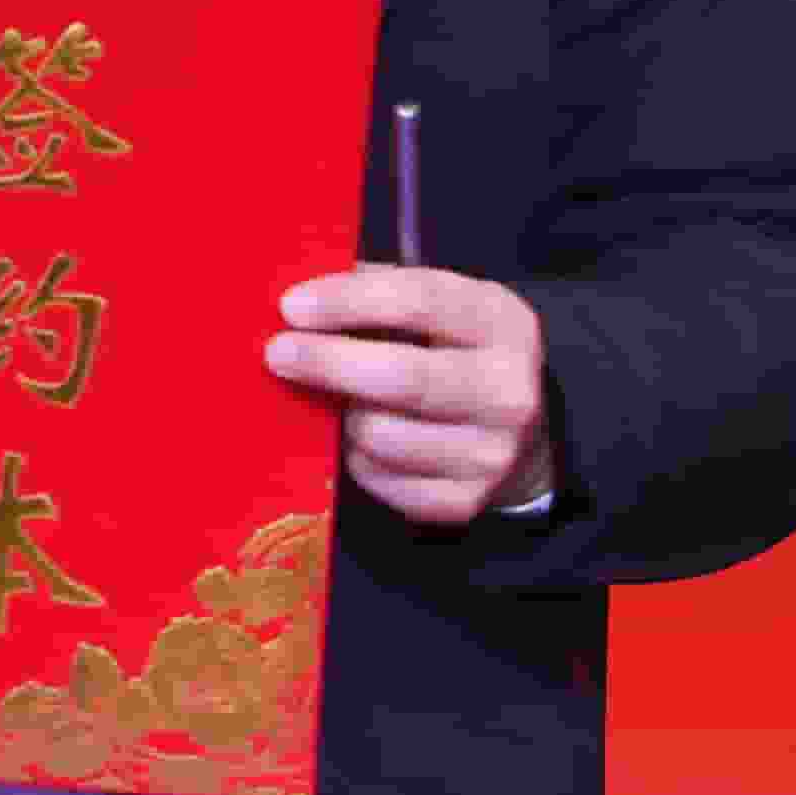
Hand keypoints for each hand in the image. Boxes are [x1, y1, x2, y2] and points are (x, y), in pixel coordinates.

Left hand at [265, 264, 553, 526]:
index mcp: (501, 324)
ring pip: (380, 434)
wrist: (517, 441)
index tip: (293, 306)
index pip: (421, 302)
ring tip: (335, 399)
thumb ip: (379, 291)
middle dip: (328, 362)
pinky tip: (359, 438)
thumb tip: (300, 297)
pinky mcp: (461, 503)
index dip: (349, 301)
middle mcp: (507, 392)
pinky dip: (354, 457)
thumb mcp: (441, 309)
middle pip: (404, 377)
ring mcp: (489, 454)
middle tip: (278, 352)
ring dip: (341, 415)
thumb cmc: (455, 357)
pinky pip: (377, 479)